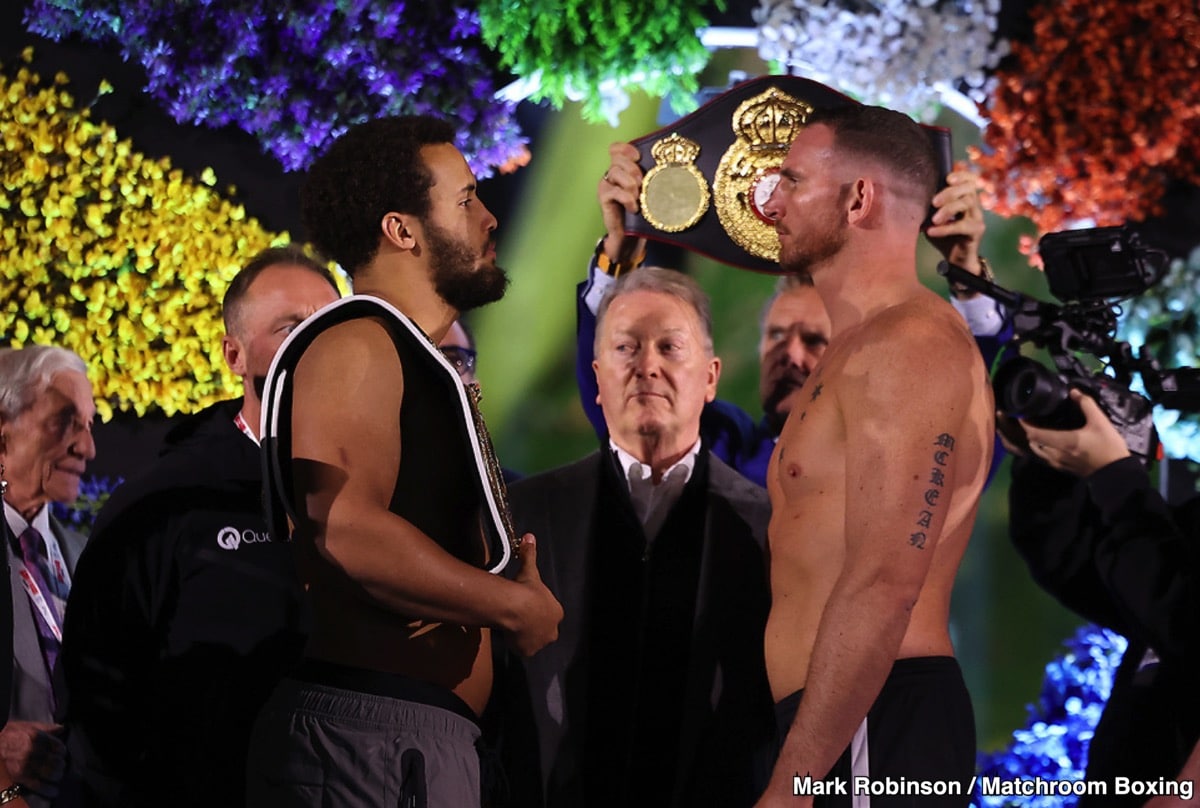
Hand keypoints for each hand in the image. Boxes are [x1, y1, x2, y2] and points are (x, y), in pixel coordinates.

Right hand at [0, 721, 65, 796]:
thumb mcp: (29, 726)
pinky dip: (48, 790)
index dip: (62, 751)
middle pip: (57, 761)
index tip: (60, 754)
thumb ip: (47, 728)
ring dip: (57, 775)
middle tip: (60, 765)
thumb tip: (61, 728)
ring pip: (51, 773)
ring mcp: (26, 765)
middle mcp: (33, 751)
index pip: (59, 747)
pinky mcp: (20, 776)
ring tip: (56, 775)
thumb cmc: (11, 734)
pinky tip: (53, 790)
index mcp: (37, 738)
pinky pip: (38, 785)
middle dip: (60, 764)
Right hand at [507, 533, 562, 656]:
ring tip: (513, 627)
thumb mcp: (530, 570)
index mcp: (556, 612)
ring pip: (533, 640)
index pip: (548, 613)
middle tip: (520, 618)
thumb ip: (530, 554)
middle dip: (534, 626)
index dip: (537, 610)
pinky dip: (517, 645)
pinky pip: (523, 650)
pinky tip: (509, 636)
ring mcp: (541, 642)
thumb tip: (529, 536)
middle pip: (543, 629)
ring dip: (526, 636)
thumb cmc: (527, 589)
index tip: (527, 606)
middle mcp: (552, 630)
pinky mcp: (529, 652)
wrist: (517, 608)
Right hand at [597, 142, 646, 261]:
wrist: (629, 235)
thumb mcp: (648, 191)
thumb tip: (671, 165)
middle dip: (633, 168)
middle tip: (642, 182)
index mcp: (622, 168)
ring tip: (639, 196)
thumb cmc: (641, 211)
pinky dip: (626, 198)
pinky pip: (614, 191)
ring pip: (615, 171)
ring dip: (630, 183)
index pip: (616, 148)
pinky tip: (633, 208)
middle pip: (617, 158)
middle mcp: (611, 173)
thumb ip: (651, 177)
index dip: (627, 149)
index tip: (639, 157)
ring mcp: (606, 185)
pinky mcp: (603, 197)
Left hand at [925, 162, 985, 275]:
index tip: (948, 178)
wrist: (955, 261)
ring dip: (948, 209)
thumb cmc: (944, 237)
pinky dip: (945, 228)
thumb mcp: (933, 220)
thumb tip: (910, 200)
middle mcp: (974, 206)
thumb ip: (928, 209)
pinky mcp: (976, 231)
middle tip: (934, 202)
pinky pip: (962, 226)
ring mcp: (977, 218)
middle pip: (968, 190)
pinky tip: (932, 231)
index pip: (969, 180)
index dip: (962, 176)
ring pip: (967, 204)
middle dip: (950, 193)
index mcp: (965, 199)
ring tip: (934, 219)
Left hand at [1019, 390, 1131, 476]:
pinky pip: (1044, 456)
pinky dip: (1041, 447)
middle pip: (1032, 441)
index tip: (1022, 413)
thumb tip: (1074, 392)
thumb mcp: (1101, 422)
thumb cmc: (1109, 449)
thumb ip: (1086, 405)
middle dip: (1027, 430)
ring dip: (1033, 439)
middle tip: (1028, 418)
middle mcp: (1056, 454)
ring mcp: (1058, 463)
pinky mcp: (1062, 468)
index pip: (1034, 433)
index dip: (1025, 423)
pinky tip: (1048, 440)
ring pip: (1037, 450)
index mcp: (1063, 442)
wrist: (1116, 474)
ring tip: (1035, 427)